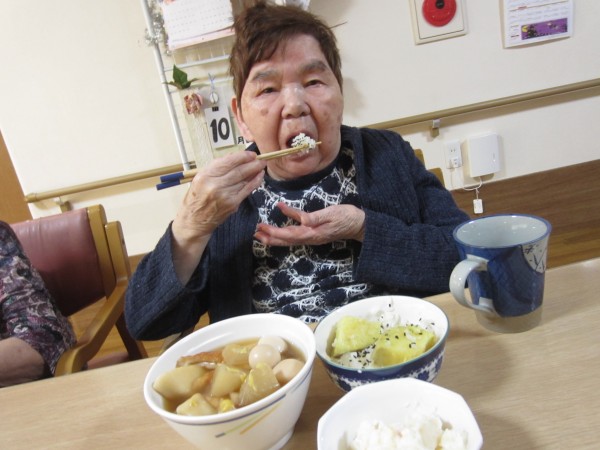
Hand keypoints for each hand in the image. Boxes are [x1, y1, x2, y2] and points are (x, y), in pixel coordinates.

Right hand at [171, 151, 265, 282]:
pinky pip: (247, 190)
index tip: (250, 154)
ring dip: (255, 171)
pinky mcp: (233, 204)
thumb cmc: (196, 198)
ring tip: (261, 165)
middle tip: (261, 159)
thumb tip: (234, 157)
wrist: (194, 221)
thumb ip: (216, 168)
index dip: (241, 157)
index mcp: (205, 176)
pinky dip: (255, 182)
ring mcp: (225, 195)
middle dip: (252, 163)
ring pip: (244, 180)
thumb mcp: (199, 179)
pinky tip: (259, 176)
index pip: (227, 162)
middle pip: (238, 171)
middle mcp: (215, 185)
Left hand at [254, 202, 364, 245]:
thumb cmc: (346, 217)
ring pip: (289, 240)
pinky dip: (284, 234)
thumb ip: (316, 217)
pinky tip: (278, 229)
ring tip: (261, 235)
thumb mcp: (331, 214)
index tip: (263, 228)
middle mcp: (310, 238)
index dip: (275, 231)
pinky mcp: (313, 234)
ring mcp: (312, 237)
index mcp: (313, 232)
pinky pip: (295, 236)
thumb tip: (301, 220)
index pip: (290, 234)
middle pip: (286, 240)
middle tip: (255, 233)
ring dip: (274, 238)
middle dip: (270, 238)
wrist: (359, 224)